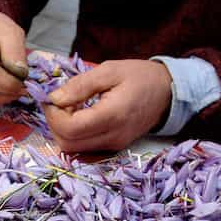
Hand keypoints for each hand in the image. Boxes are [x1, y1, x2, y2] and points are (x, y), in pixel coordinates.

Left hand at [44, 60, 171, 152]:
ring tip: (71, 107)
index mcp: (112, 116)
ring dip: (63, 129)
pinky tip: (80, 116)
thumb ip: (80, 85)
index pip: (69, 128)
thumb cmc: (139, 76)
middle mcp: (112, 137)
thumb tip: (54, 99)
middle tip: (60, 102)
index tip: (52, 98)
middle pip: (67, 143)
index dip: (53, 114)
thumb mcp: (109, 71)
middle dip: (55, 123)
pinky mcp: (113, 148)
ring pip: (73, 149)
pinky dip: (75, 134)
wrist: (167, 92)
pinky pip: (84, 148)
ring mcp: (113, 146)